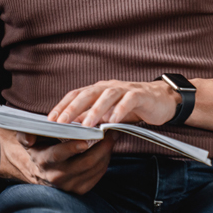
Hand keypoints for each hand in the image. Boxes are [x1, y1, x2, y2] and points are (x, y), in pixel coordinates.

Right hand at [0, 127, 115, 193]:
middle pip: (84, 163)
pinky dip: (105, 161)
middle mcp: (56, 176)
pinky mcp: (80, 190)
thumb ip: (26, 134)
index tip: (85, 140)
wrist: (39, 169)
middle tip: (110, 133)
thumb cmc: (38, 146)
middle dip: (101, 148)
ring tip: (112, 137)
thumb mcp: (27, 137)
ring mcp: (69, 185)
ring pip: (94, 169)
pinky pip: (97, 175)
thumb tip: (29, 138)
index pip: (58, 155)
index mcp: (43, 161)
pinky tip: (107, 149)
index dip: (71, 148)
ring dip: (106, 152)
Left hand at [48, 79, 180, 128]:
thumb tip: (72, 126)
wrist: (162, 100)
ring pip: (106, 96)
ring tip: (87, 124)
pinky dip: (120, 109)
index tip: (50, 119)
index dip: (62, 106)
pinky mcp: (140, 95)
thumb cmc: (132, 107)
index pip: (76, 95)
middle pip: (87, 93)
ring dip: (95, 110)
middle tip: (61, 122)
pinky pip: (128, 100)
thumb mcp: (109, 113)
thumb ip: (92, 116)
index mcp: (98, 90)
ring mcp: (124, 89)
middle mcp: (108, 86)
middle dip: (72, 107)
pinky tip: (113, 121)